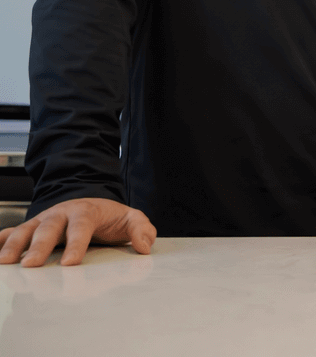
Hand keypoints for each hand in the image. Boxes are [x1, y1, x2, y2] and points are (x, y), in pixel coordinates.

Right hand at [0, 198, 156, 266]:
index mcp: (86, 211)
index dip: (76, 244)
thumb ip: (141, 229)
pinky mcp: (32, 227)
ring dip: (14, 245)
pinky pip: (13, 232)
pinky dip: (2, 240)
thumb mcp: (131, 219)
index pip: (81, 227)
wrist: (93, 205)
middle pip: (49, 228)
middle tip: (31, 266)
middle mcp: (61, 213)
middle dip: (39, 246)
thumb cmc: (111, 217)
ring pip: (27, 229)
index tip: (70, 263)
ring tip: (5, 262)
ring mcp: (44, 219)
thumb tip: (145, 246)